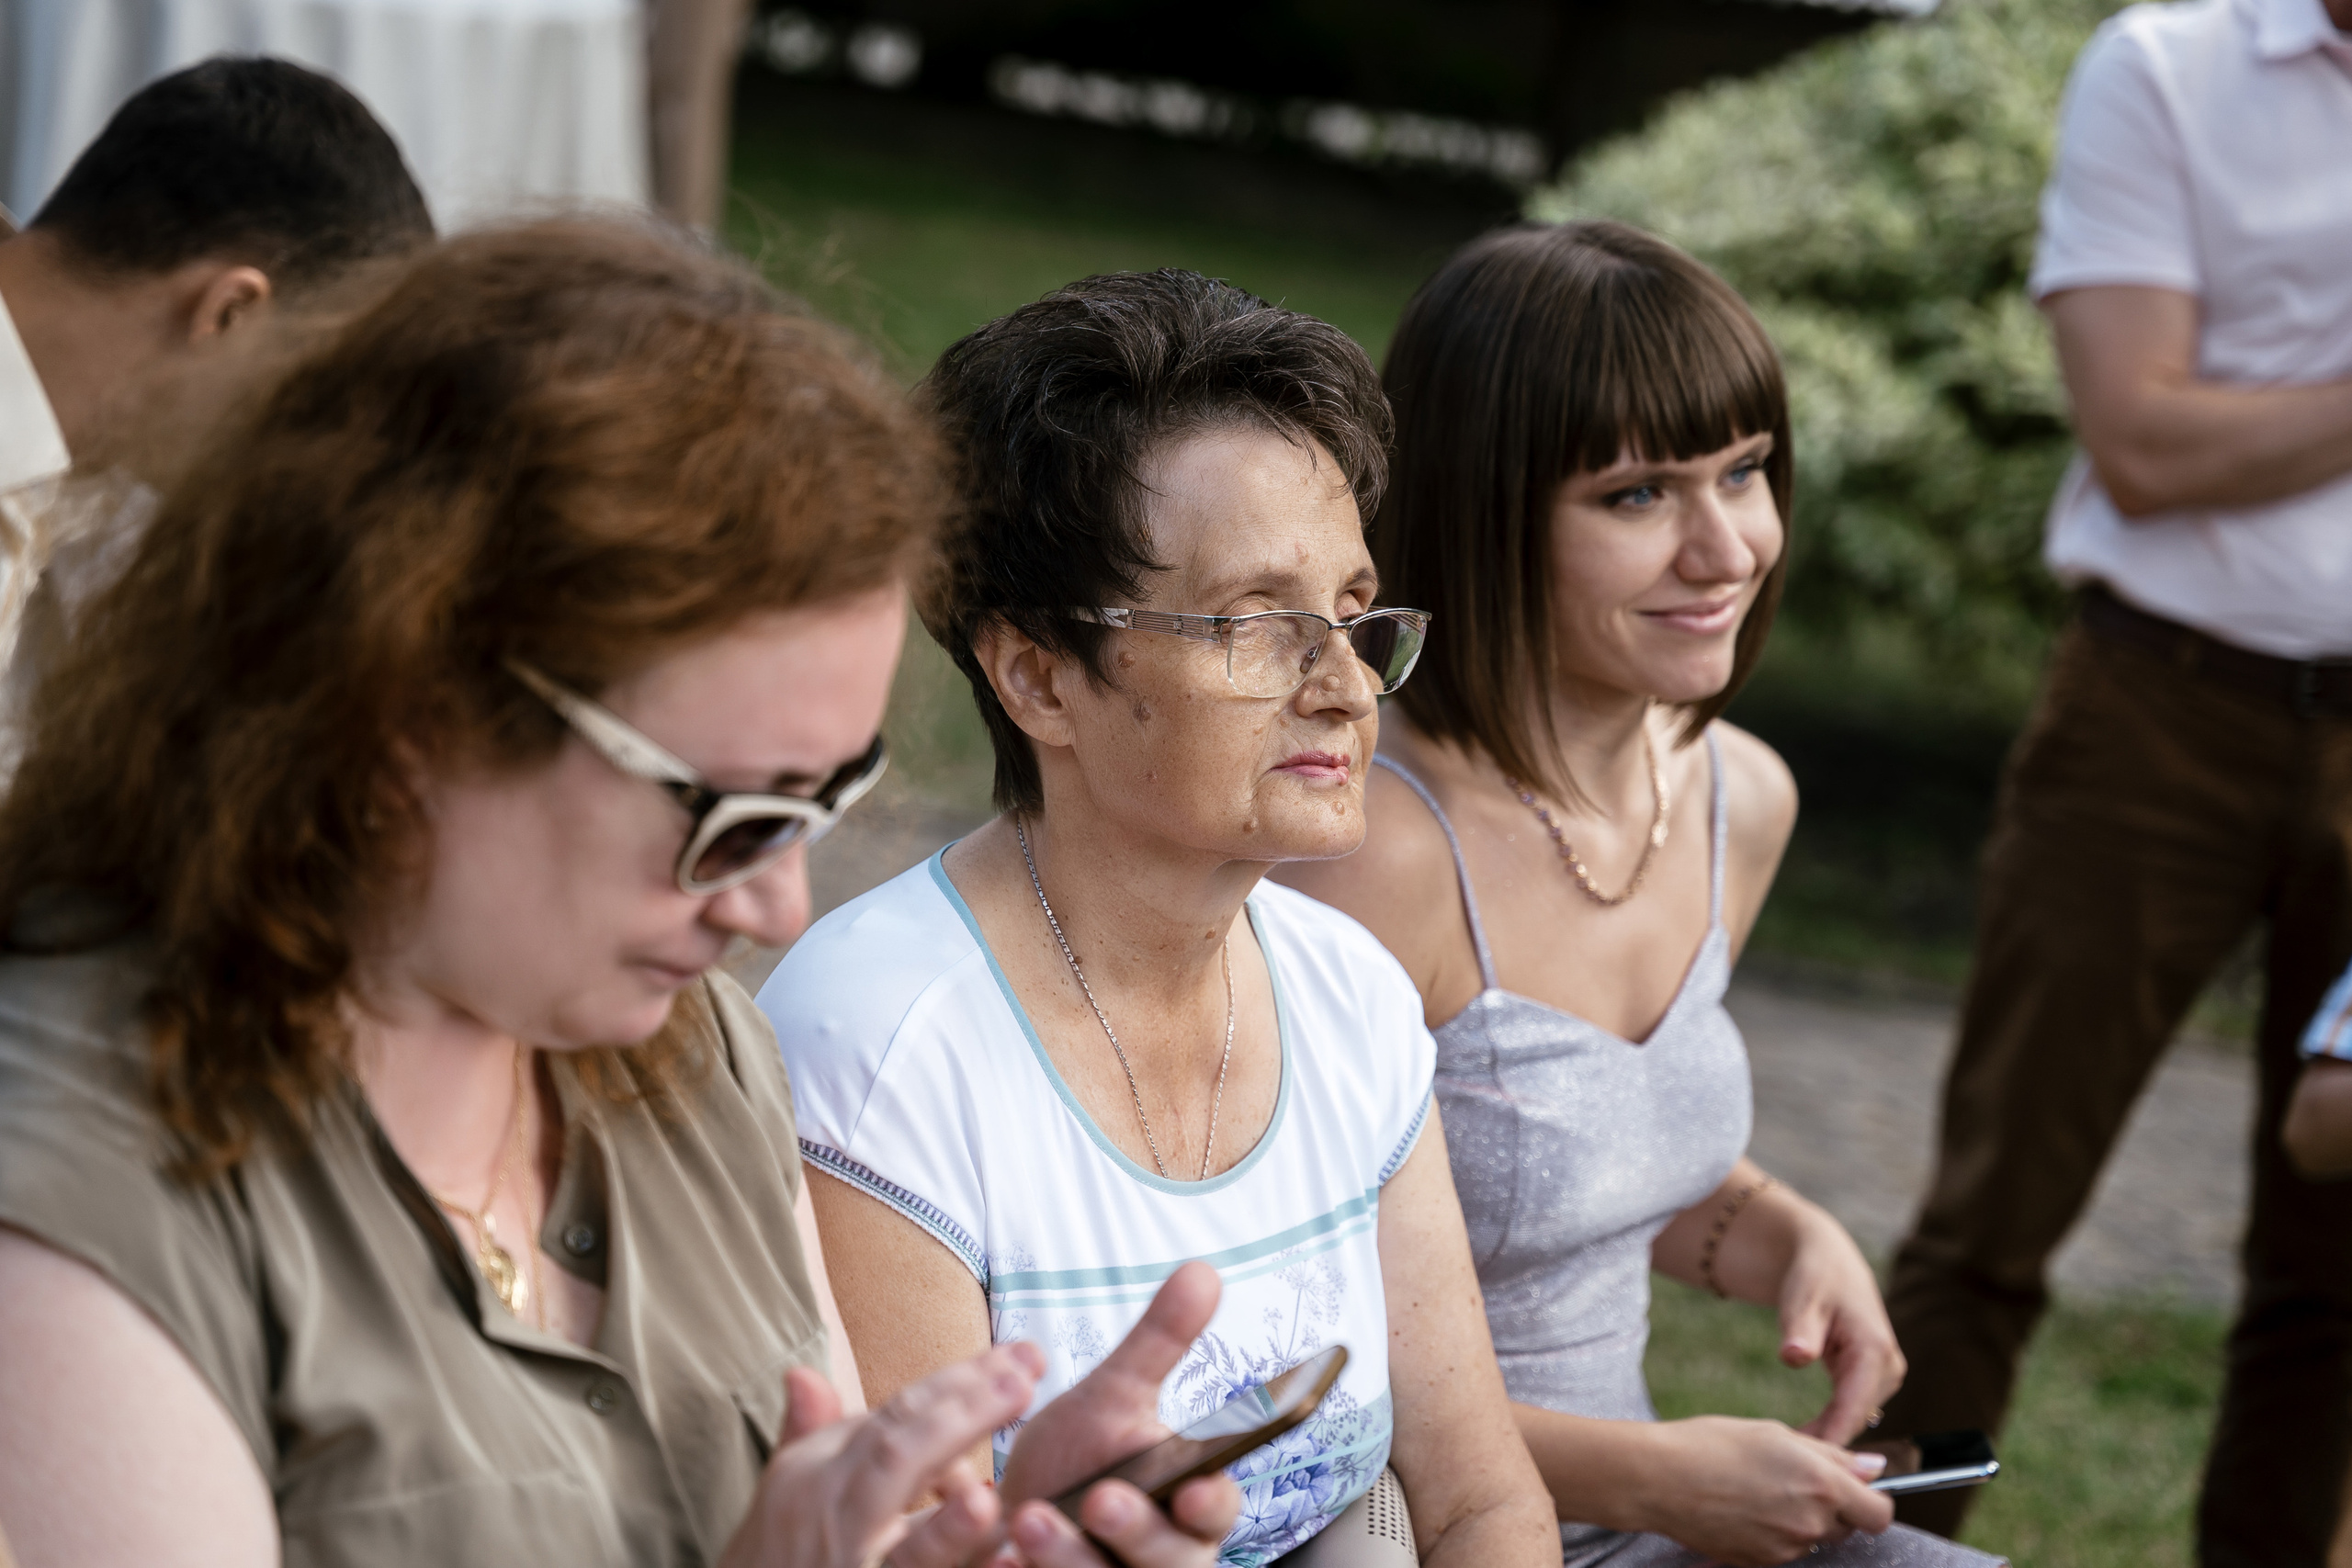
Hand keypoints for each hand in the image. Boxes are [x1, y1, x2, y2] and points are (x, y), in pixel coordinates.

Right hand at [718, 1345, 1041, 1567]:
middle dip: (963, 1416)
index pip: (899, 1413)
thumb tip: (804, 1371)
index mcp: (820, 1474)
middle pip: (899, 1457)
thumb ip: (810, 1433)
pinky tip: (1003, 1564)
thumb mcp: (783, 1492)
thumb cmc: (771, 1557)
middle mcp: (831, 1518)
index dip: (961, 1381)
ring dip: (945, 1528)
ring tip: (987, 1500)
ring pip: (903, 1551)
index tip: (1022, 1356)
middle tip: (1026, 1379)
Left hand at [998, 1260, 1242, 1567]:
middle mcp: (1157, 1560)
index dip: (1209, 1503)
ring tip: (1027, 1519)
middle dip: (1136, 1530)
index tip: (1194, 1489)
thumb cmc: (1079, 1463)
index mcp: (1184, 1505)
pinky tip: (999, 1563)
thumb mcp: (1113, 1400)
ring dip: (1069, 1557)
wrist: (1010, 1522)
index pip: (1213, 1510)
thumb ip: (1158, 1345)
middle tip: (1101, 1498)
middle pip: (1167, 1559)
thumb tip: (1204, 1269)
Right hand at [1640, 1415, 1893, 1567]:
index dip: (1873, 1501)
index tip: (1856, 1489)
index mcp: (1822, 1485)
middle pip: (1847, 1528)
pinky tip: (1744, 1509)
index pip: (1879, 1513)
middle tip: (1794, 1479)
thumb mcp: (1776, 1434)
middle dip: (1832, 1507)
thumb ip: (1832, 1455)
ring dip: (1800, 1520)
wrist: (1660, 1479)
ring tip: (1759, 1491)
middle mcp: (1811, 1523)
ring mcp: (1786, 1549)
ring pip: (1812, 1538)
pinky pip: (1783, 1551)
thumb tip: (1873, 1468)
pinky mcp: (1761, 1564)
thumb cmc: (1713, 1445)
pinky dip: (1773, 1533)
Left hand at [1774, 1211, 1904, 1444]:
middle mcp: (1887, 1368)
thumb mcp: (1802, 1298)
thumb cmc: (1813, 1276)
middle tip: (1781, 1464)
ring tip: (1785, 1455)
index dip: (1828, 1441)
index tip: (1799, 1464)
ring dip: (1824, 1438)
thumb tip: (1794, 1356)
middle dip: (1823, 1445)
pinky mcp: (1871, 1380)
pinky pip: (1850, 1413)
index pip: (1853, 1411)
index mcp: (1875, 1351)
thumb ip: (1799, 1329)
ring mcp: (1882, 1376)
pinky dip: (1827, 1426)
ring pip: (1853, 1421)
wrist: (1826, 1259)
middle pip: (1855, 1422)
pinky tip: (1799, 1440)